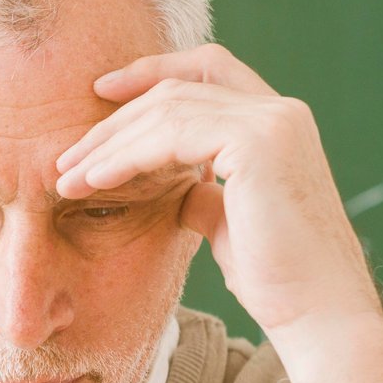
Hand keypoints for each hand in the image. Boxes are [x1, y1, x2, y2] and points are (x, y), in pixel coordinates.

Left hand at [54, 43, 380, 340]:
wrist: (316, 312)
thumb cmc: (276, 277)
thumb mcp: (228, 223)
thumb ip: (205, 192)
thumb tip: (178, 189)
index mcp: (276, 122)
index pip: (206, 70)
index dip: (152, 72)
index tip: (101, 91)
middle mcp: (280, 111)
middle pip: (177, 89)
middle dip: (115, 119)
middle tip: (67, 155)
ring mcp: (273, 122)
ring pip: (167, 110)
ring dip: (109, 143)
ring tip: (67, 176)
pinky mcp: (259, 143)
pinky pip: (171, 135)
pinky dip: (126, 156)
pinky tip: (94, 181)